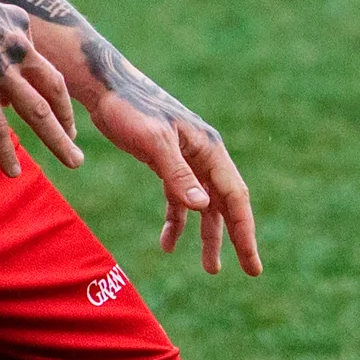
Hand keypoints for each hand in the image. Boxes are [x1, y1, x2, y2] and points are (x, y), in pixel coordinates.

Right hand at [0, 0, 84, 178]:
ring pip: (37, 111)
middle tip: (76, 145)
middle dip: (68, 120)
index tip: (60, 115)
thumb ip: (1, 47)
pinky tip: (13, 172)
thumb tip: (3, 95)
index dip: (55, 95)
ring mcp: (1, 68)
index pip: (42, 67)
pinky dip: (5, 151)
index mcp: (22, 28)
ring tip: (74, 162)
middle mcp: (20, 48)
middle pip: (54, 90)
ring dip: (58, 139)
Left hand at [83, 81, 261, 276]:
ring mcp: (186, 160)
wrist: (107, 88)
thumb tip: (203, 208)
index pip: (234, 196)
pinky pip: (179, 199)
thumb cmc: (130, 109)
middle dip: (237, 237)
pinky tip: (167, 244)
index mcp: (209, 149)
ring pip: (205, 206)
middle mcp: (204, 156)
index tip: (252, 263)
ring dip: (208, 236)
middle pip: (227, 203)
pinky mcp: (166, 163)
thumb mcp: (154, 142)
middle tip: (250, 271)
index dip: (245, 231)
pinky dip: (176, 222)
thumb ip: (177, 175)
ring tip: (210, 268)